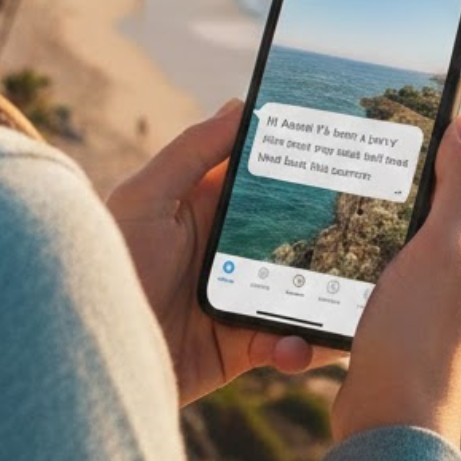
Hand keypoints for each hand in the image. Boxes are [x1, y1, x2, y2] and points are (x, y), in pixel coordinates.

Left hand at [106, 100, 345, 406]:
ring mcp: (235, 297)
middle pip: (292, 233)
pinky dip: (298, 347)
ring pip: (299, 289)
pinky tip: (293, 346)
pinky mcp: (238, 347)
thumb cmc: (109, 265)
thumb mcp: (145, 198)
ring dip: (326, 295)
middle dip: (330, 233)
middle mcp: (225, 250)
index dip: (299, 165)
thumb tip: (239, 106)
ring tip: (352, 298)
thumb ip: (192, 152)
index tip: (343, 152)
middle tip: (375, 228)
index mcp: (203, 207)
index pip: (261, 177)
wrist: (85, 354)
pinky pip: (283, 343)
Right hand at [331, 113, 460, 445]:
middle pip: (416, 202)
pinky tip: (318, 249)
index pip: (455, 173)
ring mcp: (423, 294)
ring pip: (387, 235)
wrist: (390, 424)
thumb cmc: (421, 335)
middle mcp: (457, 266)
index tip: (380, 117)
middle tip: (338, 151)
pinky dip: (345, 256)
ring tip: (320, 194)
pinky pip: (366, 270)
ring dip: (358, 218)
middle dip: (383, 179)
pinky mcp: (391, 317)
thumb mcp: (445, 250)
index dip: (423, 145)